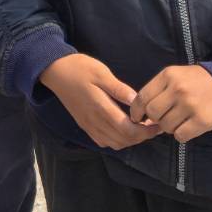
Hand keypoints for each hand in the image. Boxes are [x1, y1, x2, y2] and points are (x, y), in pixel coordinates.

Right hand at [39, 54, 160, 150]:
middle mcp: (95, 122)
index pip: (128, 130)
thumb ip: (119, 89)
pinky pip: (103, 141)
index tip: (157, 124)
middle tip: (153, 125)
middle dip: (141, 137)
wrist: (55, 71)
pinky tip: (123, 129)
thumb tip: (137, 100)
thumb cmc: (79, 68)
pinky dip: (117, 140)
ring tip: (141, 127)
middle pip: (123, 140)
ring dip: (130, 140)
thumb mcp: (101, 72)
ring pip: (114, 144)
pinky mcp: (85, 125)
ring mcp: (89, 126)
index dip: (145, 131)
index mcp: (101, 108)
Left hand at [130, 65, 211, 142]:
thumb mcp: (177, 75)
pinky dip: (182, 134)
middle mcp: (177, 89)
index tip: (138, 117)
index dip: (136, 111)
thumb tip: (142, 114)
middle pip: (152, 114)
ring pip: (166, 127)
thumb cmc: (199, 80)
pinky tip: (189, 127)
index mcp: (168, 75)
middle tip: (165, 118)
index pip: (142, 97)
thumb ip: (159, 90)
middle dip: (155, 120)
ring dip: (170, 127)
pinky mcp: (202, 120)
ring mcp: (190, 105)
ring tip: (181, 120)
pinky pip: (181, 136)